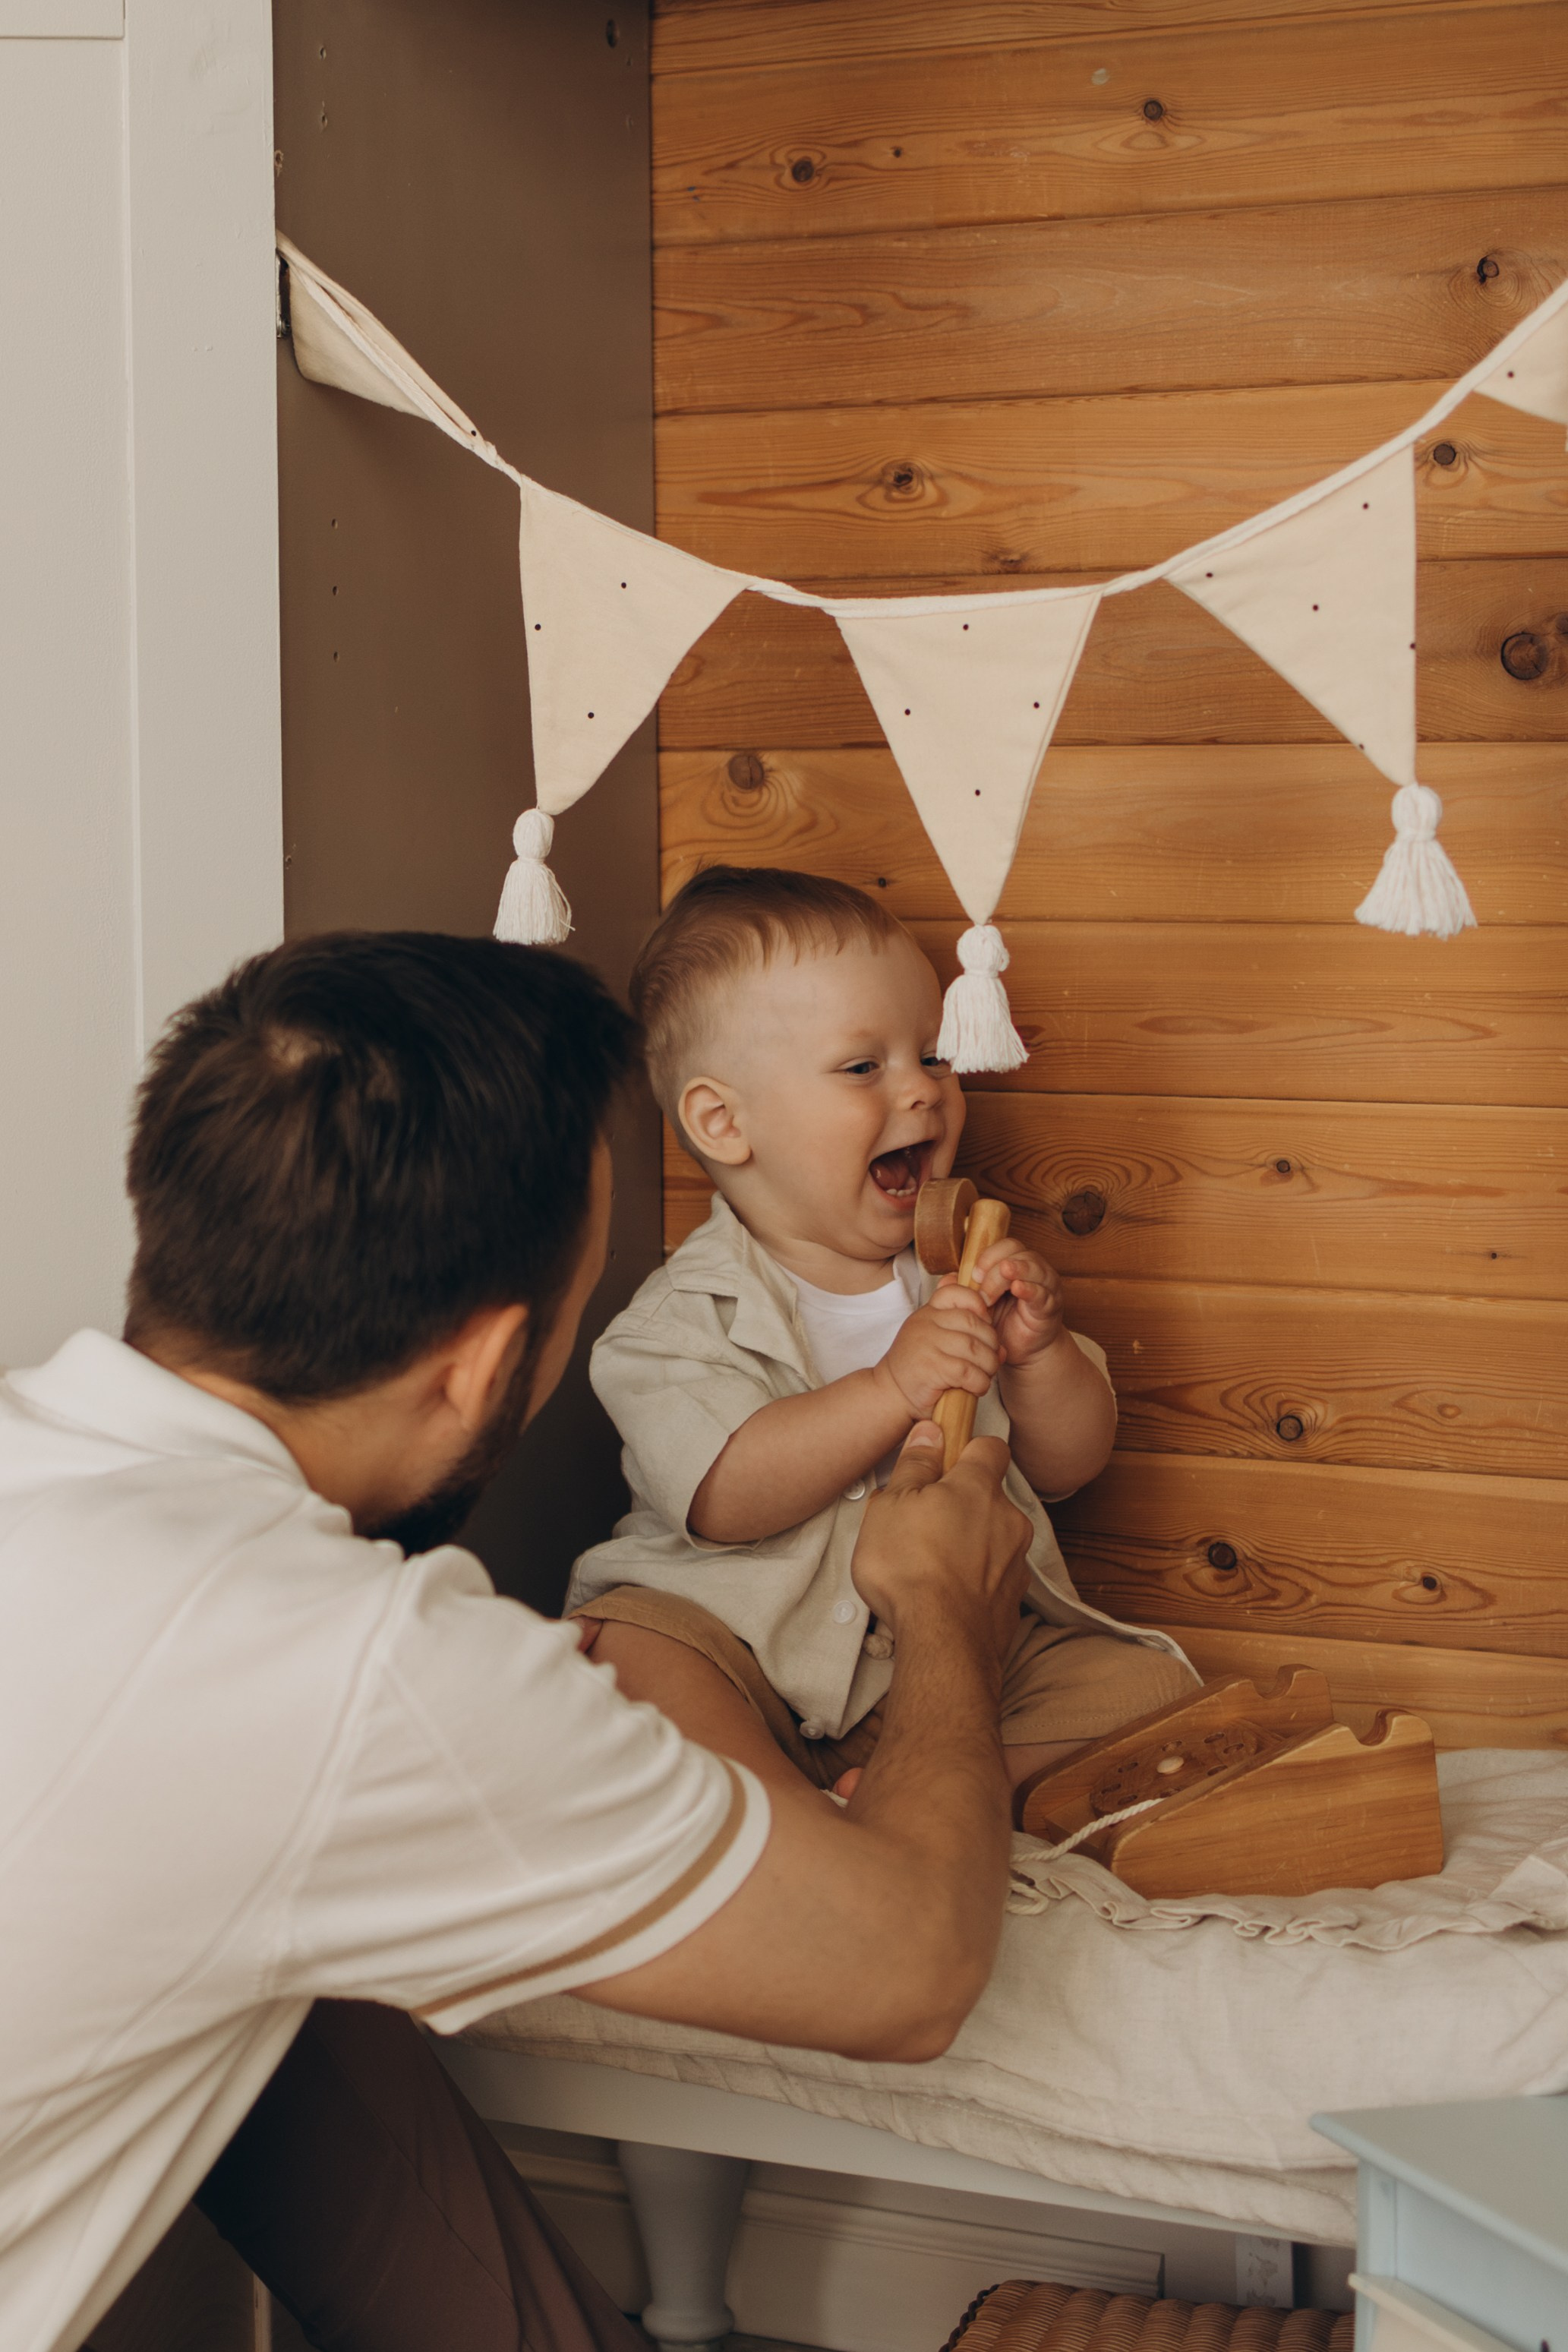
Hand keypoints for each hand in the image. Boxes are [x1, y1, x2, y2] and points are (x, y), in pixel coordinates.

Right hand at [850, 1424, 1031, 1662]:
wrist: (943, 1643)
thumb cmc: (911, 1567)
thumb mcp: (892, 1505)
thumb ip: (915, 1465)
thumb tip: (930, 1433)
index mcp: (978, 1487)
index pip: (990, 1447)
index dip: (968, 1449)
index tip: (945, 1461)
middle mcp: (1008, 1518)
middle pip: (990, 1497)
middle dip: (963, 1505)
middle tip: (924, 1522)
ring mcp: (1016, 1560)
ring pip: (994, 1538)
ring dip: (970, 1544)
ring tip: (931, 1565)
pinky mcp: (1015, 1599)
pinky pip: (995, 1576)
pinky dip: (976, 1579)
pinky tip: (948, 1593)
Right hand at [876, 1286, 999, 1418]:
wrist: (891, 1393)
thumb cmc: (919, 1368)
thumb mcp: (935, 1341)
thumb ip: (962, 1335)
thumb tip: (1001, 1347)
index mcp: (927, 1312)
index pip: (955, 1292)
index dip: (977, 1303)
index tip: (984, 1322)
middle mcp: (925, 1323)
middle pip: (973, 1323)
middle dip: (991, 1343)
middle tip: (991, 1360)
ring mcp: (926, 1344)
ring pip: (974, 1348)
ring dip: (988, 1365)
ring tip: (985, 1375)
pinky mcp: (931, 1367)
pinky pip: (967, 1371)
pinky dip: (979, 1382)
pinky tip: (977, 1387)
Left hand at [967, 1240, 1066, 1373]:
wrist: (1020, 1350)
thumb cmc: (1000, 1322)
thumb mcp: (977, 1304)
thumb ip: (962, 1291)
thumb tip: (945, 1280)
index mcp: (1015, 1264)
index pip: (1007, 1246)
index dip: (989, 1255)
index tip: (974, 1274)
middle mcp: (1033, 1270)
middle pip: (1019, 1252)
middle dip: (997, 1265)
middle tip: (981, 1284)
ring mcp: (1045, 1286)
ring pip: (1034, 1268)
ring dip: (1013, 1273)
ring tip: (998, 1282)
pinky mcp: (1050, 1306)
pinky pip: (1042, 1292)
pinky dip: (1030, 1288)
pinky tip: (1017, 1289)